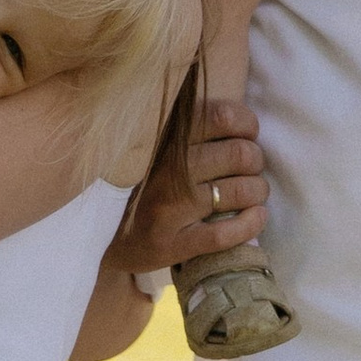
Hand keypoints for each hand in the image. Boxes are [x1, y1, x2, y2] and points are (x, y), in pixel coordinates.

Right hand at [110, 96, 270, 277]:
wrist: (101, 238)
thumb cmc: (141, 185)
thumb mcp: (155, 147)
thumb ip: (190, 128)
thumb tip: (243, 119)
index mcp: (163, 138)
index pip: (223, 117)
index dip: (247, 125)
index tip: (247, 135)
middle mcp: (165, 169)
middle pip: (240, 154)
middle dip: (255, 161)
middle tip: (250, 169)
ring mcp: (168, 208)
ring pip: (240, 191)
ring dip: (258, 191)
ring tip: (253, 193)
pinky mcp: (171, 244)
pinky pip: (225, 234)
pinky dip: (252, 222)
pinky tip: (257, 216)